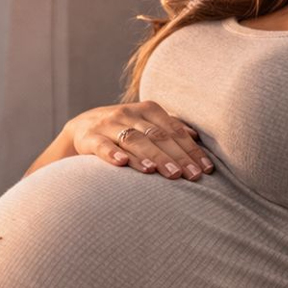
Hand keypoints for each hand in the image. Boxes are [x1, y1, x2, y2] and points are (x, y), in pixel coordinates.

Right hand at [64, 100, 212, 179]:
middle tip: (190, 176)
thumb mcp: (146, 124)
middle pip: (156, 136)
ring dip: (148, 156)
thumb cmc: (123, 130)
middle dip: (175, 157)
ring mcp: (107, 124)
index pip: (174, 131)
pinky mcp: (88, 137)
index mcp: (148, 110)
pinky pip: (101, 145)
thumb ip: (169, 129)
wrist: (82, 127)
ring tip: (160, 172)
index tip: (205, 170)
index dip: (190, 150)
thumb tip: (196, 137)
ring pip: (132, 139)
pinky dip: (111, 153)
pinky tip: (121, 163)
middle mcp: (128, 114)